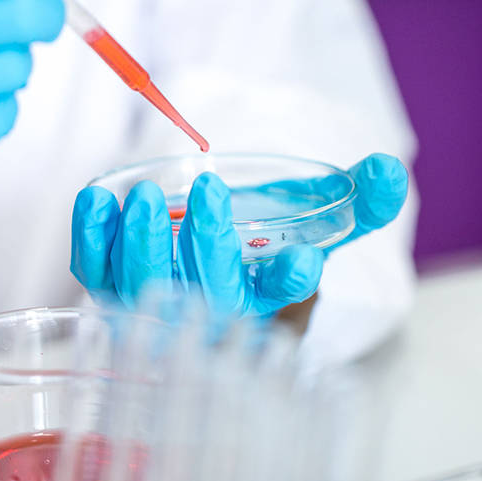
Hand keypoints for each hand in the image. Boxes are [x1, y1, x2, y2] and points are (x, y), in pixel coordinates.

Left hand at [70, 153, 408, 316]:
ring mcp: (161, 304)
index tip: (304, 259)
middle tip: (210, 192)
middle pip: (211, 297)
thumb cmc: (267, 247)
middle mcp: (215, 313)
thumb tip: (388, 168)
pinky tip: (99, 199)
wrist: (213, 262)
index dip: (292, 284)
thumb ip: (360, 198)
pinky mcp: (118, 289)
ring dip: (144, 246)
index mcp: (270, 303)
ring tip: (147, 197)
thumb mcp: (320, 222)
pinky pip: (98, 276)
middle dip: (210, 249)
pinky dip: (93, 241)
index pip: (285, 301)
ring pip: (148, 291)